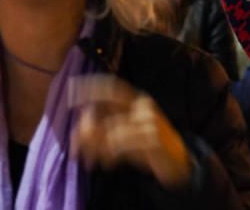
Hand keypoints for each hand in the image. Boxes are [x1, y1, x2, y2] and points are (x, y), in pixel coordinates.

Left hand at [70, 75, 191, 188]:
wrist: (177, 160)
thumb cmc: (147, 145)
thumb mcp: (125, 133)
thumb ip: (106, 128)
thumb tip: (79, 130)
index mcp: (137, 100)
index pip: (112, 87)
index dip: (91, 86)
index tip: (71, 88)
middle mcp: (143, 106)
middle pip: (108, 107)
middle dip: (87, 124)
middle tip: (74, 144)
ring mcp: (150, 121)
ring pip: (112, 129)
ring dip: (96, 147)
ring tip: (91, 160)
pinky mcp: (153, 139)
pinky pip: (122, 144)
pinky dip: (110, 154)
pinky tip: (108, 163)